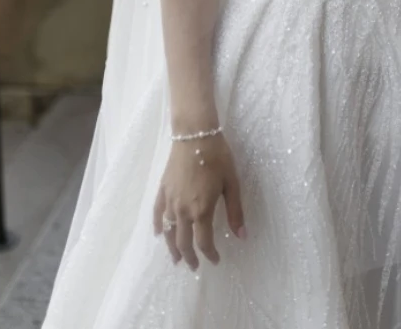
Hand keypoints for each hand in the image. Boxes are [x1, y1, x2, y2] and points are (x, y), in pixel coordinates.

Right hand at [153, 134, 246, 269]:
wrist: (195, 134)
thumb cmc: (218, 157)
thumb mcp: (232, 183)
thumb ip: (235, 211)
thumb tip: (242, 236)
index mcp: (201, 210)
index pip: (203, 242)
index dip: (209, 254)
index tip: (215, 260)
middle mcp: (182, 210)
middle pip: (183, 242)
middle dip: (189, 256)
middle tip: (194, 266)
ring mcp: (170, 200)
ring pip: (168, 231)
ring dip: (172, 247)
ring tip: (176, 258)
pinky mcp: (163, 190)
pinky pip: (158, 213)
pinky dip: (158, 226)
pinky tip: (159, 233)